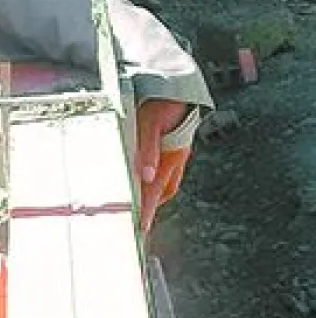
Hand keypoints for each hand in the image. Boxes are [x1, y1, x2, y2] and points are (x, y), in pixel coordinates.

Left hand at [137, 99, 192, 233]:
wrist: (179, 88)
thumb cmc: (163, 102)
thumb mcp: (149, 123)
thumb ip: (148, 149)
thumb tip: (148, 175)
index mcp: (169, 158)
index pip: (154, 193)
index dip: (146, 212)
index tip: (140, 230)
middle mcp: (174, 160)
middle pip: (161, 194)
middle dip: (150, 209)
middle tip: (138, 224)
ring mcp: (176, 155)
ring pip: (165, 184)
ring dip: (154, 197)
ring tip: (141, 207)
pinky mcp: (174, 149)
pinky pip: (166, 173)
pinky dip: (156, 182)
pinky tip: (147, 181)